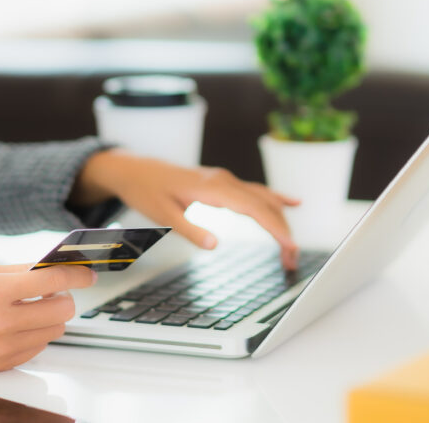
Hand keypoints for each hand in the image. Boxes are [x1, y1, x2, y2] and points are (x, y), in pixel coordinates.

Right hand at [0, 264, 95, 371]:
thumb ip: (21, 271)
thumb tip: (54, 269)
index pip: (51, 282)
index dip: (76, 275)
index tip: (87, 273)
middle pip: (60, 310)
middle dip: (64, 297)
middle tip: (54, 289)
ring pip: (53, 332)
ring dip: (51, 317)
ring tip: (33, 307)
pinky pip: (36, 350)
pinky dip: (36, 335)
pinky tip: (20, 325)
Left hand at [71, 149, 300, 268]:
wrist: (136, 169)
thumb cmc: (147, 190)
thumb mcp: (163, 215)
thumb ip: (190, 230)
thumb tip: (216, 245)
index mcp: (212, 187)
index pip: (254, 208)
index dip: (276, 227)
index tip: (291, 246)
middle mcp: (224, 180)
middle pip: (264, 204)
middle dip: (283, 231)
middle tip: (293, 261)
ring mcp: (225, 180)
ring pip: (263, 198)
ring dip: (280, 221)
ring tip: (291, 248)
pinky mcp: (222, 183)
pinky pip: (255, 191)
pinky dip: (275, 199)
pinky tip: (293, 203)